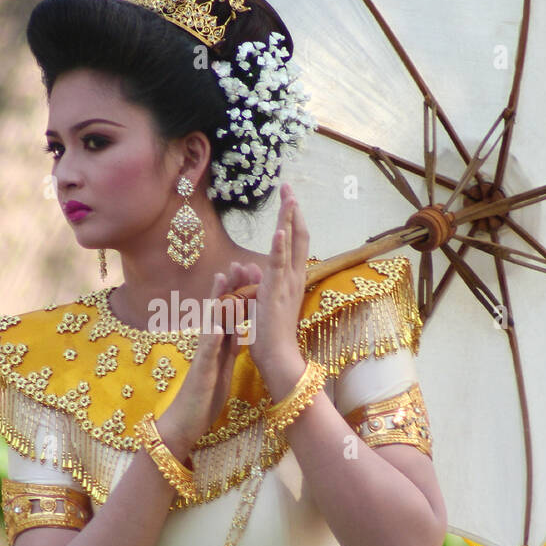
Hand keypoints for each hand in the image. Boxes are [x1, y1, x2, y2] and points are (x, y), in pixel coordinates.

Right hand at [157, 269, 245, 455]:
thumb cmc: (203, 399)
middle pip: (220, 312)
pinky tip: (217, 325)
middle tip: (237, 262)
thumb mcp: (221, 369)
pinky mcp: (200, 373)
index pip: (230, 315)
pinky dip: (212, 338)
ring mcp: (202, 358)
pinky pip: (206, 353)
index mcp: (217, 347)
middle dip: (229, 288)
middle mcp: (208, 347)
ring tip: (223, 279)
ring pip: (211, 325)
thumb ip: (227, 350)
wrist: (184, 425)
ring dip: (217, 303)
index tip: (248, 272)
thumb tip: (237, 332)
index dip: (239, 294)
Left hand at [246, 185, 310, 396]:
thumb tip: (246, 264)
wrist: (277, 359)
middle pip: (298, 236)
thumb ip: (253, 281)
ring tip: (289, 196)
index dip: (293, 219)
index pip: (295, 243)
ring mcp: (286, 284)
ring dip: (289, 219)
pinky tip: (279, 228)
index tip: (289, 199)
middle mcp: (293, 278)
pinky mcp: (276, 292)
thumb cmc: (267, 337)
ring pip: (290, 244)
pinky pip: (278, 264)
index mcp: (291, 280)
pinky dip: (279, 245)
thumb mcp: (257, 302)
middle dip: (292, 210)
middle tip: (287, 186)